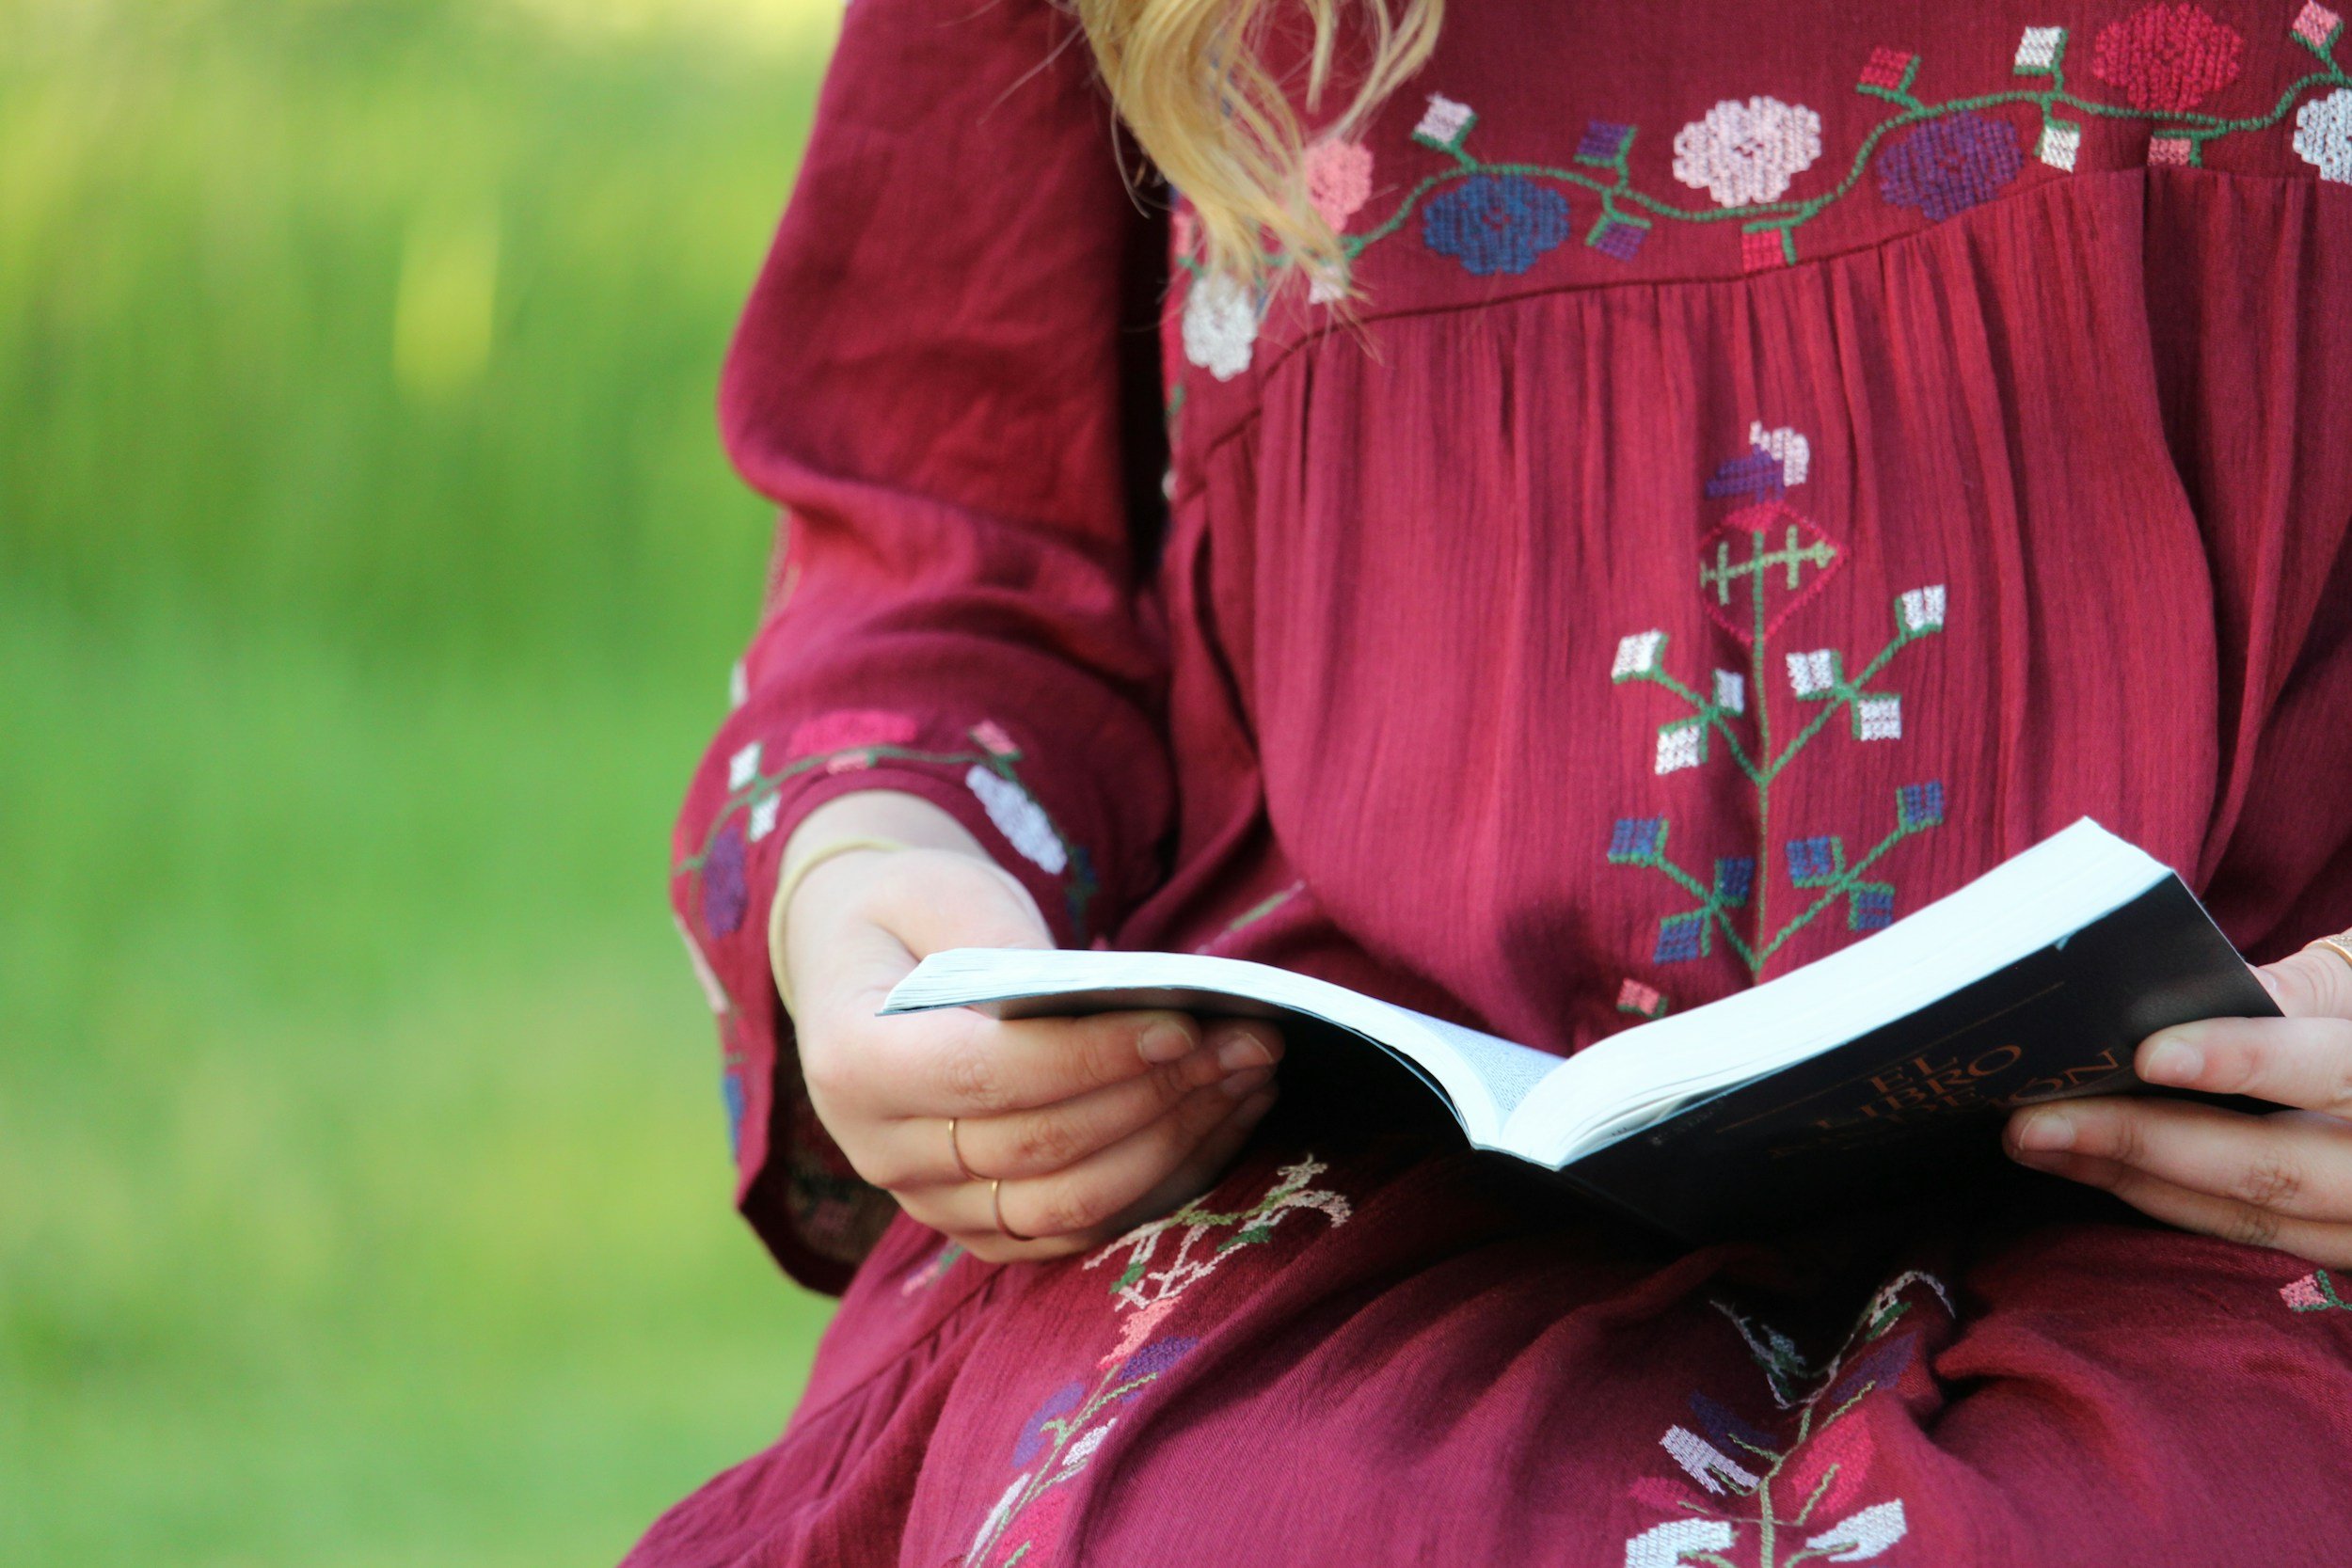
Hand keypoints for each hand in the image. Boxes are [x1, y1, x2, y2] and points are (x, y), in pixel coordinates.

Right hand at [776, 791, 1282, 1263]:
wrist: (868, 968)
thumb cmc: (915, 916)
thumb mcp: (941, 891)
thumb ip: (1000, 940)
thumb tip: (1105, 998)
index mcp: (853, 1062)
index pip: (988, 1076)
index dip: (1091, 1057)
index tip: (1183, 1026)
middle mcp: (881, 1152)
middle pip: (1042, 1145)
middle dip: (1159, 1093)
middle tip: (1251, 1043)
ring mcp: (930, 1203)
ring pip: (1070, 1201)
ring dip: (1176, 1143)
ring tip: (1250, 1077)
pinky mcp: (982, 1228)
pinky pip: (1081, 1227)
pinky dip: (1161, 1180)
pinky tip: (1223, 1119)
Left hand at [2004, 935, 2351, 1263]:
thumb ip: (2295, 992)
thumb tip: (2176, 992)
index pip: (2337, 1071)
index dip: (2247, 1061)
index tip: (2150, 1054)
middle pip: (2275, 1170)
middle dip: (2142, 1142)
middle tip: (2034, 1119)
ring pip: (2249, 1218)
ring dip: (2129, 1179)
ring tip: (2035, 1142)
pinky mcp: (2339, 1253)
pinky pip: (2243, 1236)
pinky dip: (2161, 1200)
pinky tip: (2088, 1168)